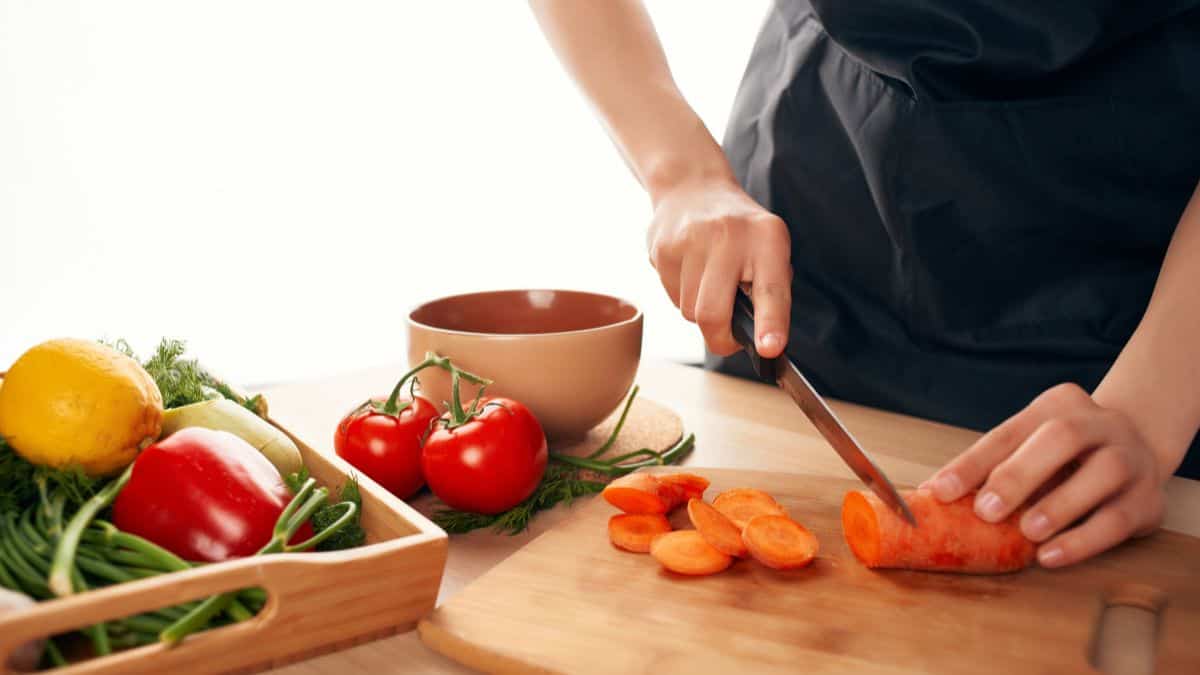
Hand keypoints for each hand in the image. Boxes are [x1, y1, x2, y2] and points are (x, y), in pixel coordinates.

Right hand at [647, 176, 791, 356]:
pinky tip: (689, 271)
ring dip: (700, 311)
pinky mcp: (662, 248)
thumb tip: (762, 340)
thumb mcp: (769, 248)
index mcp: (767, 237)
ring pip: (689, 311)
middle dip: (720, 338)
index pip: (770, 288)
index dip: (770, 323)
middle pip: (713, 313)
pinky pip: (671, 298)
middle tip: (728, 339)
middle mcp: (728, 235)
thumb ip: (771, 289)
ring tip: (709, 283)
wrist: (692, 187)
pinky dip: (682, 295)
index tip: (769, 349)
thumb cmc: (740, 231)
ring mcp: (690, 240)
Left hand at [923, 383, 1165, 567]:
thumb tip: (931, 494)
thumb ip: (988, 467)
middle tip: (986, 511)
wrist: (1139, 451)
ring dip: (1058, 506)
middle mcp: (1098, 424)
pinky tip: (1051, 555)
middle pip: (1061, 438)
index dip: (971, 464)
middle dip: (1019, 475)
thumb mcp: (1029, 448)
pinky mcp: (1148, 499)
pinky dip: (1082, 541)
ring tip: (1027, 532)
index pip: (1007, 433)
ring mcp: (1130, 458)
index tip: (939, 492)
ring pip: (1100, 475)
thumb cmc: (1065, 456)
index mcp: (1057, 406)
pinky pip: (1117, 520)